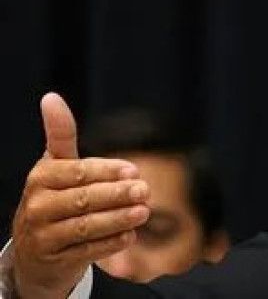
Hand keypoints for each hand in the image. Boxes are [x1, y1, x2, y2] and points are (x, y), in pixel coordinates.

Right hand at [10, 93, 150, 298]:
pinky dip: (110, 244)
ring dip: (118, 219)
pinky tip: (130, 236)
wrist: (34, 251)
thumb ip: (60, 134)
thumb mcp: (56, 166)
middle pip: (84, 199)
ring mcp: (43, 235)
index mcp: (41, 177)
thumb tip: (51, 97)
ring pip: (86, 226)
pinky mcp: (54, 259)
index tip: (134, 169)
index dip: (107, 170)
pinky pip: (86, 251)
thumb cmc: (54, 199)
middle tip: (145, 191)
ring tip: (143, 212)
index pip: (78, 172)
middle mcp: (37, 206)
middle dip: (117, 194)